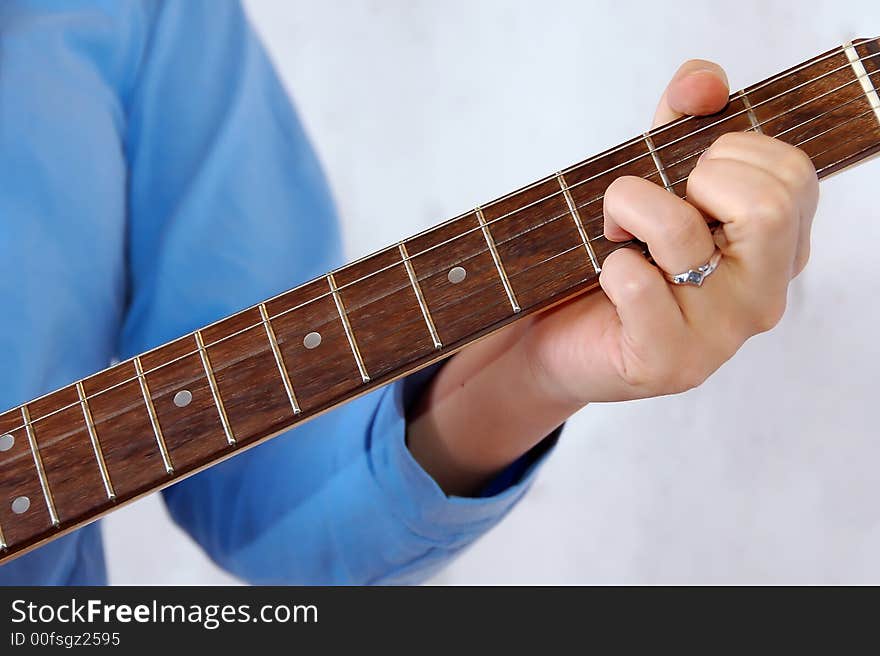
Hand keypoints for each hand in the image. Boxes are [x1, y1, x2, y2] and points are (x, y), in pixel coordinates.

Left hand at [407, 60, 818, 494]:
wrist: (558, 337)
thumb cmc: (615, 258)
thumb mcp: (653, 179)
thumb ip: (683, 123)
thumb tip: (703, 83)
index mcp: (776, 250)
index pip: (791, 173)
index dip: (726, 153)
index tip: (684, 177)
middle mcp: (763, 295)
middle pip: (769, 203)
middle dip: (690, 178)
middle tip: (649, 207)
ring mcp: (721, 335)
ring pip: (685, 233)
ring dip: (628, 208)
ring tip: (612, 236)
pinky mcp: (670, 363)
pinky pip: (638, 284)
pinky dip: (609, 266)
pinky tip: (605, 280)